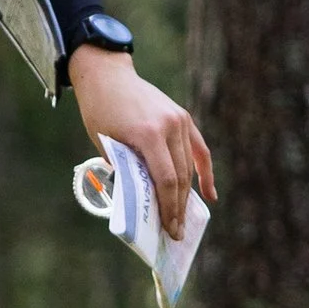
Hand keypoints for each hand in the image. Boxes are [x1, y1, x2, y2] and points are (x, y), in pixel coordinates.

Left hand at [67, 50, 216, 238]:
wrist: (107, 76)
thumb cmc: (100, 112)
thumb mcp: (105, 144)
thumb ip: (127, 169)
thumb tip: (144, 201)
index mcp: (148, 133)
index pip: (165, 179)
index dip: (169, 207)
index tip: (169, 228)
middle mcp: (169, 126)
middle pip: (180, 176)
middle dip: (177, 207)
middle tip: (176, 232)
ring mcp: (179, 120)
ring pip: (188, 166)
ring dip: (186, 195)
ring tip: (183, 219)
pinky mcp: (183, 118)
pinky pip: (199, 150)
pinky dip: (204, 172)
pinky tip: (209, 195)